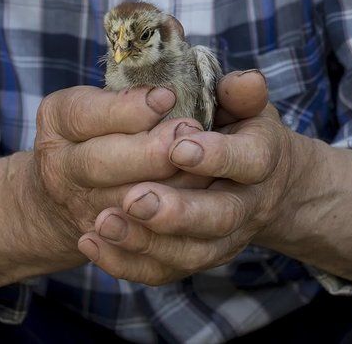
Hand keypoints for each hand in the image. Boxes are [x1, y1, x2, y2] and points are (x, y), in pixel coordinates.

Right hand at [0, 84, 211, 292]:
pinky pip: (134, 254)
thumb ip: (130, 95)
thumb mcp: (99, 101)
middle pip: (99, 164)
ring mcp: (82, 212)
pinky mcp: (108, 246)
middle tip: (190, 133)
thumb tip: (173, 95)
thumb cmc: (97, 131)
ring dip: (169, 192)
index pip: (83, 115)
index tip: (167, 96)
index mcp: (60, 123)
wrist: (60, 194)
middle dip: (148, 151)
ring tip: (206, 172)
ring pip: (124, 210)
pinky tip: (197, 217)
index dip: (126, 110)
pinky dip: (166, 237)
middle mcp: (62, 170)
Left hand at [76, 70, 301, 284]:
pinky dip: (125, 263)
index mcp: (261, 157)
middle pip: (219, 217)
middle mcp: (246, 204)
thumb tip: (245, 80)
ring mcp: (220, 239)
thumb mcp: (241, 103)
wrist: (253, 183)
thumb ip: (239, 92)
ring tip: (104, 222)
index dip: (217, 156)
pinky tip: (91, 241)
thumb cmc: (235, 129)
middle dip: (177, 211)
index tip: (179, 146)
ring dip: (145, 241)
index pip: (250, 160)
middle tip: (135, 199)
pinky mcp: (192, 258)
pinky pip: (161, 272)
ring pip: (189, 253)